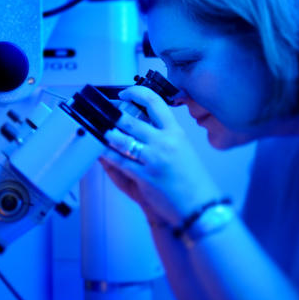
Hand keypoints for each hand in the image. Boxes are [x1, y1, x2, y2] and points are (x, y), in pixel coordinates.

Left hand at [100, 86, 221, 225]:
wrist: (199, 206)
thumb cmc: (191, 179)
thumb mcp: (181, 149)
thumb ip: (161, 135)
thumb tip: (138, 123)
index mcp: (175, 132)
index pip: (154, 102)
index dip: (135, 93)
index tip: (123, 94)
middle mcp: (165, 142)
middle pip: (131, 120)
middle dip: (113, 116)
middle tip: (103, 114)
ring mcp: (154, 159)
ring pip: (121, 139)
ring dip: (107, 135)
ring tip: (99, 131)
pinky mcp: (144, 176)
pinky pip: (119, 161)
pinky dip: (107, 155)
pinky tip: (100, 151)